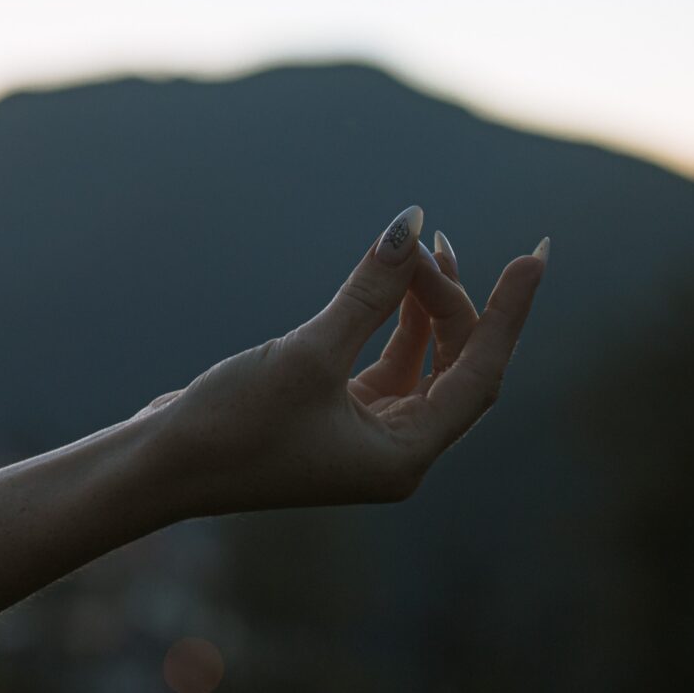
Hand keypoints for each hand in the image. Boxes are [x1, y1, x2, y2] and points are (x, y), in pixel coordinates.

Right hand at [131, 205, 547, 517]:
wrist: (156, 469)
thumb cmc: (231, 425)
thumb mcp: (307, 352)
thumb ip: (368, 289)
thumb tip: (413, 223)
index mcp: (404, 458)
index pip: (481, 373)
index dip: (510, 311)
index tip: (537, 254)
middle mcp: (395, 453)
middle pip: (457, 366)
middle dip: (454, 300)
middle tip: (432, 242)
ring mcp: (366, 437)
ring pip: (423, 361)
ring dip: (426, 304)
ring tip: (424, 245)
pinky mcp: (334, 417)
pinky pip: (387, 362)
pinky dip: (393, 319)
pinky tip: (393, 277)